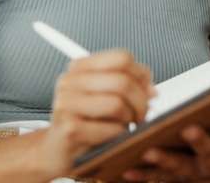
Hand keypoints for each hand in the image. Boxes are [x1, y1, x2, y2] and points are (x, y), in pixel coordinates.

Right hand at [39, 50, 155, 175]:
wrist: (56, 151)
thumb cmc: (86, 122)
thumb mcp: (107, 97)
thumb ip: (130, 85)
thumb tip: (152, 90)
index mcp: (80, 67)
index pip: (122, 58)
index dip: (141, 75)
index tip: (147, 91)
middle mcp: (69, 80)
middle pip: (122, 81)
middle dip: (140, 102)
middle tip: (141, 115)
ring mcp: (66, 103)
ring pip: (117, 104)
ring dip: (129, 119)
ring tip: (125, 125)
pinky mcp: (68, 128)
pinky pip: (109, 128)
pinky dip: (118, 135)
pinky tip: (112, 137)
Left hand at [122, 102, 209, 181]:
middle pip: (209, 158)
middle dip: (199, 143)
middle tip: (188, 128)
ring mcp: (193, 176)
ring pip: (179, 170)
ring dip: (163, 161)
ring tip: (149, 150)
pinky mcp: (170, 180)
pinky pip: (154, 180)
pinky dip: (139, 176)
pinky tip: (124, 170)